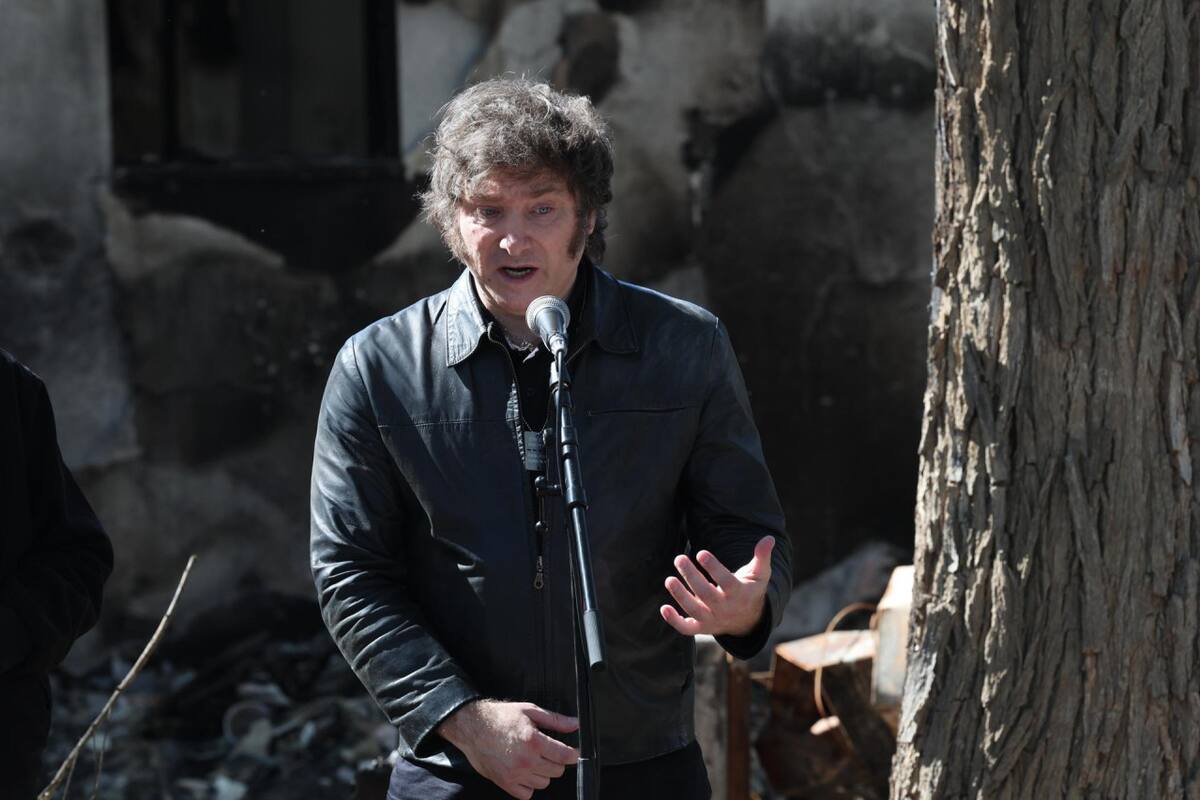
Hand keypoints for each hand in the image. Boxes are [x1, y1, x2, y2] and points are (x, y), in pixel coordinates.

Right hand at [437, 699, 579, 798]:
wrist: (473, 727)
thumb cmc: (500, 717)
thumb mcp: (530, 711)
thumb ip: (555, 720)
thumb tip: (575, 724)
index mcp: (534, 741)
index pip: (564, 756)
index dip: (572, 754)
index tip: (571, 752)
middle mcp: (526, 760)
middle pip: (556, 771)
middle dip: (556, 761)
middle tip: (547, 751)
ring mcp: (515, 774)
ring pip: (544, 783)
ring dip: (542, 773)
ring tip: (533, 760)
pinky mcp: (505, 783)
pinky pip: (527, 794)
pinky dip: (528, 785)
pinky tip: (524, 772)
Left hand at [660, 535, 774, 636]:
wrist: (748, 620)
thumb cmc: (750, 590)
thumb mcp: (760, 574)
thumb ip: (762, 556)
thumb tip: (769, 538)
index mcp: (740, 593)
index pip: (726, 581)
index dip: (714, 568)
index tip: (701, 553)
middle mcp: (725, 609)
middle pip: (706, 594)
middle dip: (691, 577)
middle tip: (679, 558)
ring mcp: (713, 620)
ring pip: (695, 611)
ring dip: (680, 596)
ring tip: (669, 580)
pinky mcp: (702, 628)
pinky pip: (687, 628)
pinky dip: (674, 621)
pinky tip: (663, 608)